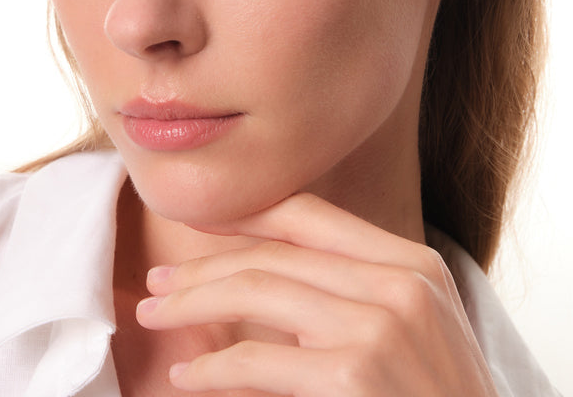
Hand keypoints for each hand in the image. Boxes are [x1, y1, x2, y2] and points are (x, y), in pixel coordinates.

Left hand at [136, 193, 498, 395]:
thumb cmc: (436, 396)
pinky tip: (188, 376)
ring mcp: (380, 326)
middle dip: (206, 263)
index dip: (248, 213)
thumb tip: (261, 277)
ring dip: (193, 301)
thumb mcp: (412, 324)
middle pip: (275, 251)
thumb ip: (351, 289)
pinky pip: (255, 361)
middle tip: (162, 280)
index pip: (312, 215)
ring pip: (256, 289)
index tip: (202, 224)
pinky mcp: (354, 375)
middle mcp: (399, 281)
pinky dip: (211, 368)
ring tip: (157, 312)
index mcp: (412, 261)